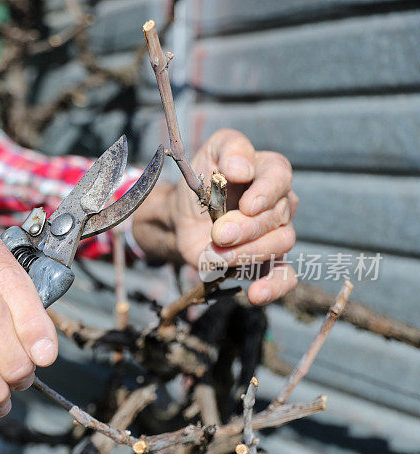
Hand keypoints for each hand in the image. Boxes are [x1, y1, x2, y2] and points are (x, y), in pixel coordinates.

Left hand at [133, 129, 298, 304]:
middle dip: (245, 228)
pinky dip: (273, 287)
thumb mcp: (210, 152)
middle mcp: (279, 204)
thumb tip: (242, 168)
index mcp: (270, 172)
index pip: (279, 178)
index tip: (247, 205)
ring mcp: (275, 235)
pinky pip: (283, 277)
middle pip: (277, 218)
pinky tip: (255, 293)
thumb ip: (230, 148)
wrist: (182, 216)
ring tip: (214, 253)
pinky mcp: (265, 263)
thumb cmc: (200, 180)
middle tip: (217, 233)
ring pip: (279, 245)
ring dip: (245, 252)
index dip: (266, 192)